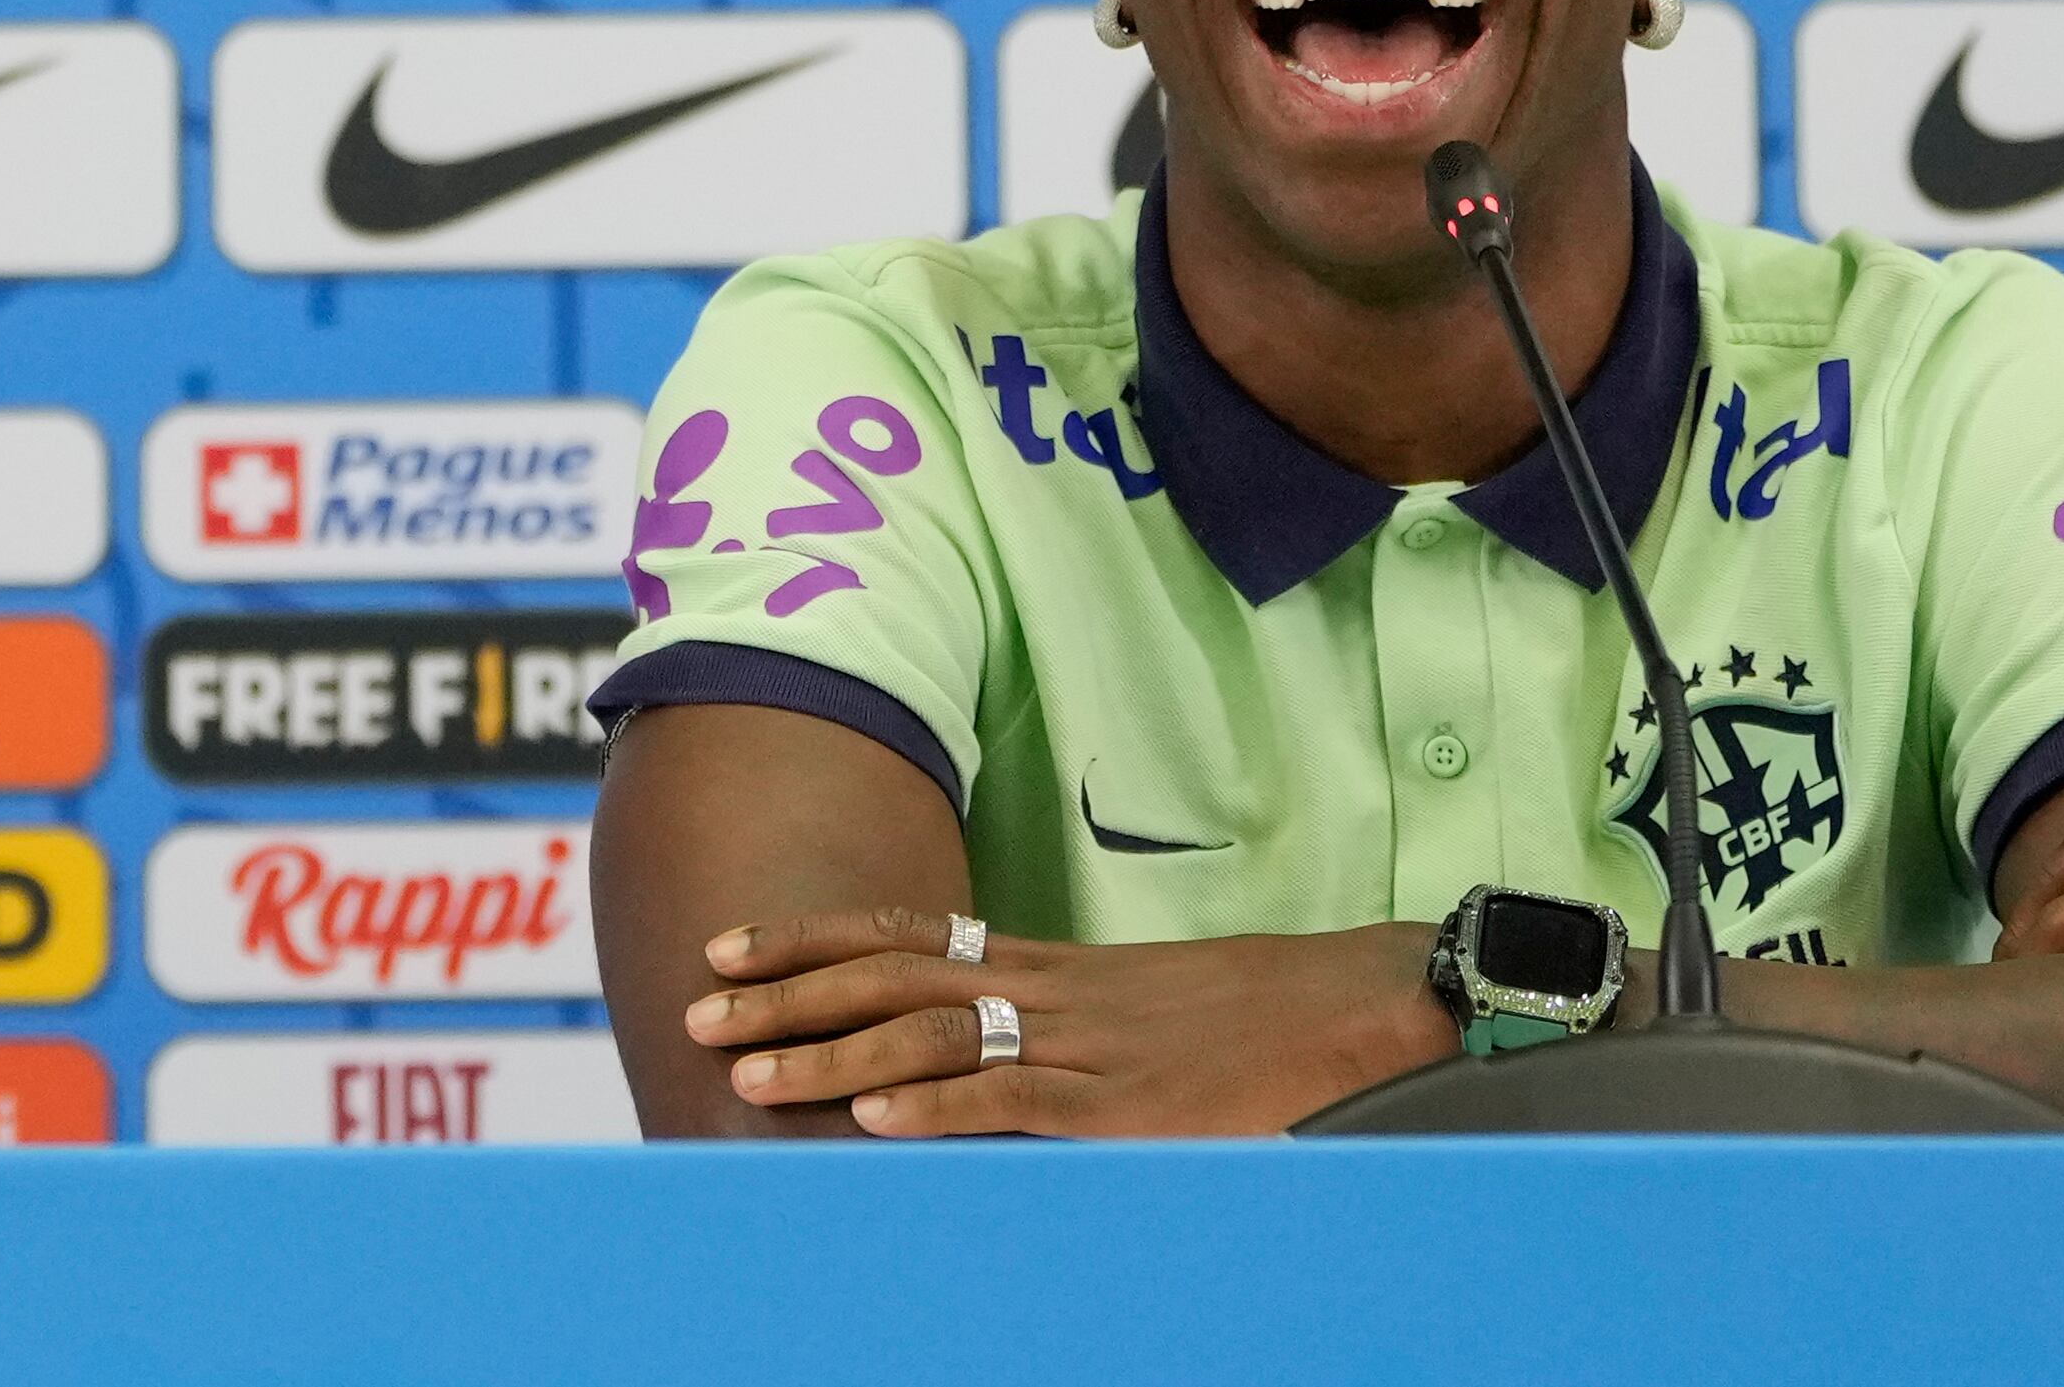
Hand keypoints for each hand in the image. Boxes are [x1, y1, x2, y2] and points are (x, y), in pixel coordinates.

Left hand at [679, 906, 1449, 1137]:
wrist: (1369, 1004)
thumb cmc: (1266, 1017)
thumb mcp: (1146, 1013)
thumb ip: (1067, 1028)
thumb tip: (992, 1055)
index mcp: (1052, 969)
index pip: (902, 940)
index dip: (807, 942)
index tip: (726, 948)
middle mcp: (1052, 996)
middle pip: (888, 981)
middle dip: (783, 996)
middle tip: (694, 1012)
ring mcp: (1087, 1050)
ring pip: (931, 1041)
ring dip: (831, 1059)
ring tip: (749, 1072)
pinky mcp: (1129, 1109)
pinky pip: (1013, 1104)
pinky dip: (937, 1112)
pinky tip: (872, 1124)